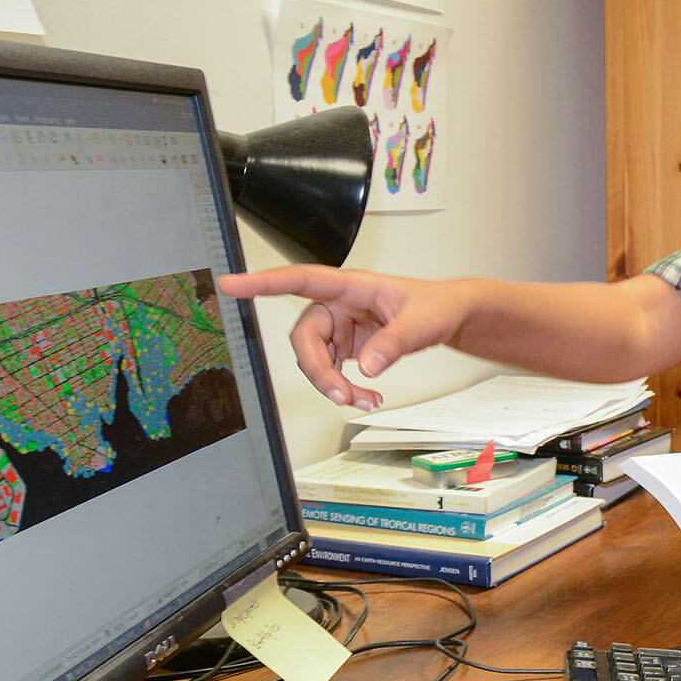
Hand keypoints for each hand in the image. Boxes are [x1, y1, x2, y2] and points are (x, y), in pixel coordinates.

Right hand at [215, 265, 466, 407]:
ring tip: (366, 400)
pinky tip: (366, 396)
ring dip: (333, 385)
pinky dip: (345, 388)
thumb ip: (395, 343)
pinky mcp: (345, 345)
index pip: (300, 280)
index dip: (263, 282)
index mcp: (350, 285)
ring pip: (314, 359)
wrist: (448, 316)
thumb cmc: (434, 305)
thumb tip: (367, 367)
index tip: (231, 284)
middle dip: (318, 371)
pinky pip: (330, 370)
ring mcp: (339, 326)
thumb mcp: (421, 323)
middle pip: (305, 337)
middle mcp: (337, 303)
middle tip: (342, 396)